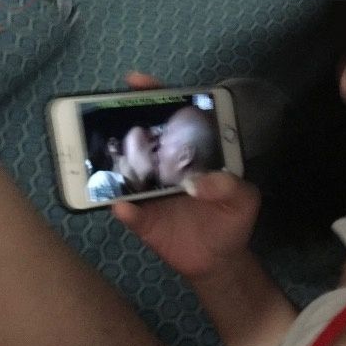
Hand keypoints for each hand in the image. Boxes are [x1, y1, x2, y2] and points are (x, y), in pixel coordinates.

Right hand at [112, 73, 259, 279]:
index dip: (155, 97)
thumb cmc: (231, 221)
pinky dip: (124, 209)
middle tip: (105, 108)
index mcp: (189, 154)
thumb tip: (199, 182)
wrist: (219, 261)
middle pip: (141, 139)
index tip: (138, 84)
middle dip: (122, 121)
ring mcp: (150, 193)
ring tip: (101, 155)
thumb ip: (230, 187)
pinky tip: (121, 206)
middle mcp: (164, 168)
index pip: (171, 119)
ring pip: (126, 173)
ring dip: (113, 163)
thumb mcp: (244, 200)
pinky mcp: (144, 221)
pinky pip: (130, 213)